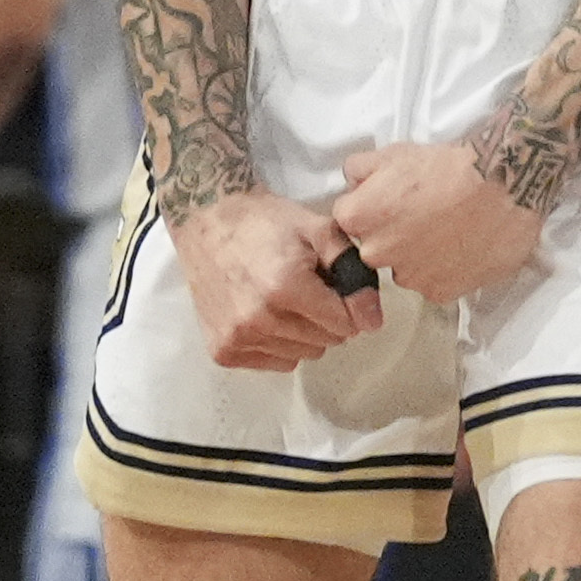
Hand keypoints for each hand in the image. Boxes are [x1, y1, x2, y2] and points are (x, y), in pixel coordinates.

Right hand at [170, 185, 382, 370]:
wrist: (208, 218)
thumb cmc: (266, 220)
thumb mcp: (318, 228)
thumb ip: (351, 270)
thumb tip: (372, 319)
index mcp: (286, 286)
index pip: (345, 325)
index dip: (350, 305)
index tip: (337, 288)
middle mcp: (259, 319)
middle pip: (325, 342)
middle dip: (328, 318)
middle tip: (310, 288)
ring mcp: (238, 337)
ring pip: (301, 354)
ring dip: (304, 332)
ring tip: (287, 298)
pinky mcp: (222, 350)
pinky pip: (274, 363)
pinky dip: (280, 343)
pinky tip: (268, 313)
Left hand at [333, 143, 542, 305]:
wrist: (504, 186)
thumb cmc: (450, 166)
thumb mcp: (397, 151)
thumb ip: (361, 168)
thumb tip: (353, 180)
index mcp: (359, 218)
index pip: (347, 218)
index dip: (370, 206)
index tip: (391, 200)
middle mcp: (376, 254)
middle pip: (373, 247)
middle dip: (391, 233)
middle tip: (422, 212)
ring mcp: (409, 277)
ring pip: (404, 267)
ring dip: (417, 253)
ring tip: (447, 228)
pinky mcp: (440, 293)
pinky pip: (433, 282)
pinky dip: (444, 268)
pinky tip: (461, 244)